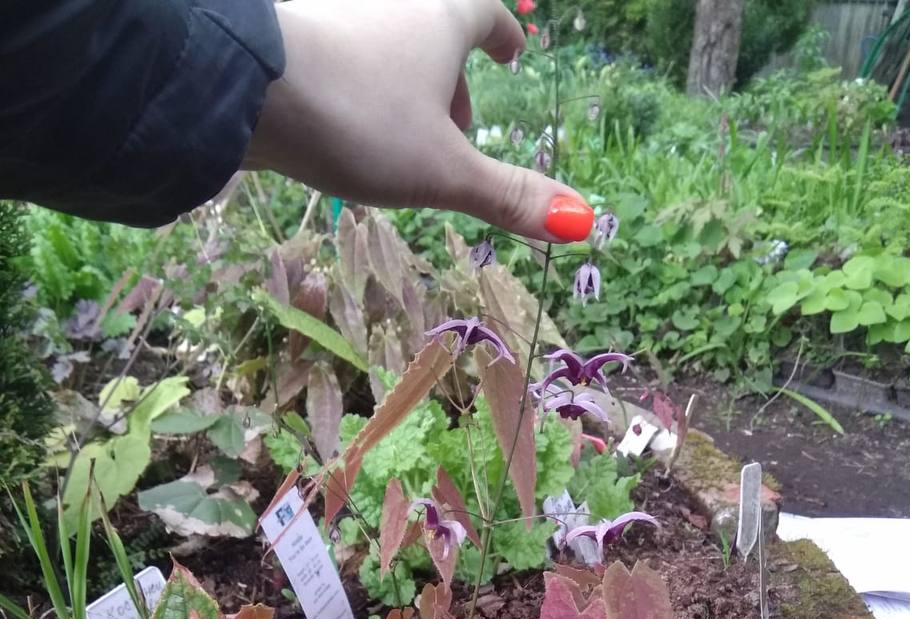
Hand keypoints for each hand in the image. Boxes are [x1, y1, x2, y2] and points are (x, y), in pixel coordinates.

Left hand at [245, 0, 593, 241]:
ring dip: (404, 89)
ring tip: (403, 142)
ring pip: (386, 47)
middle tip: (459, 129)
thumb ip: (506, 195)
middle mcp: (392, 3)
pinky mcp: (297, 41)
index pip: (485, 12)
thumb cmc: (362, 120)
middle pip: (435, 30)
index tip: (510, 50)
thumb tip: (581, 221)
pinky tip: (347, 129)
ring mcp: (340, 17)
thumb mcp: (443, 170)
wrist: (245, 87)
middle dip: (452, 77)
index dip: (502, 34)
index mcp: (440, 15)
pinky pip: (344, 61)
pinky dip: (360, 91)